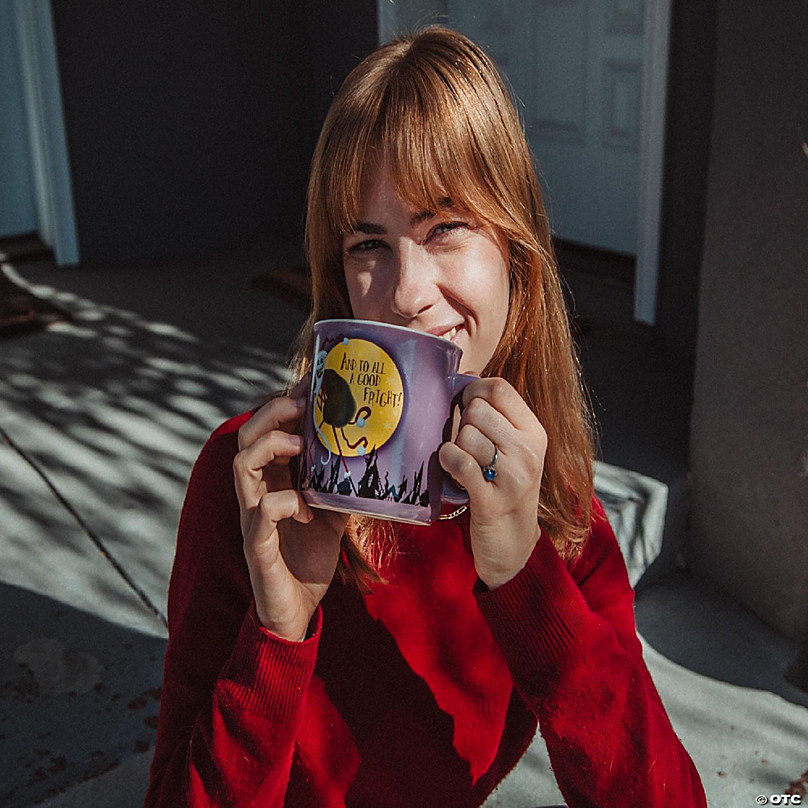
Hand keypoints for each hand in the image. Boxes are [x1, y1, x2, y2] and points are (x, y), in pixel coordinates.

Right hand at [233, 381, 348, 640]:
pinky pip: (259, 515)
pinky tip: (305, 510)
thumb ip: (340, 488)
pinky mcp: (256, 546)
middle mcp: (256, 494)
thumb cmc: (309, 559)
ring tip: (302, 445)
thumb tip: (371, 461)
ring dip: (272, 447)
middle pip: (245, 438)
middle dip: (271, 414)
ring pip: (241, 466)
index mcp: (272, 482)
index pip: (266, 433)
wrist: (296, 611)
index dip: (282, 406)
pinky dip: (284, 503)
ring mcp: (251, 518)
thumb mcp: (332, 515)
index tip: (310, 386)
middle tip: (302, 404)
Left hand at [438, 377, 546, 588]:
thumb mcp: (513, 449)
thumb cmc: (505, 487)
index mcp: (534, 432)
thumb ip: (496, 415)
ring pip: (465, 435)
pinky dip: (448, 460)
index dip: (474, 390)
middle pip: (477, 410)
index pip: (500, 389)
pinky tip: (451, 467)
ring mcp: (513, 477)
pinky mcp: (492, 501)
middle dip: (462, 422)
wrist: (513, 542)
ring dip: (455, 446)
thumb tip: (466, 377)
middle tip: (466, 443)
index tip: (464, 404)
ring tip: (464, 461)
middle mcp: (528, 452)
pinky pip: (460, 462)